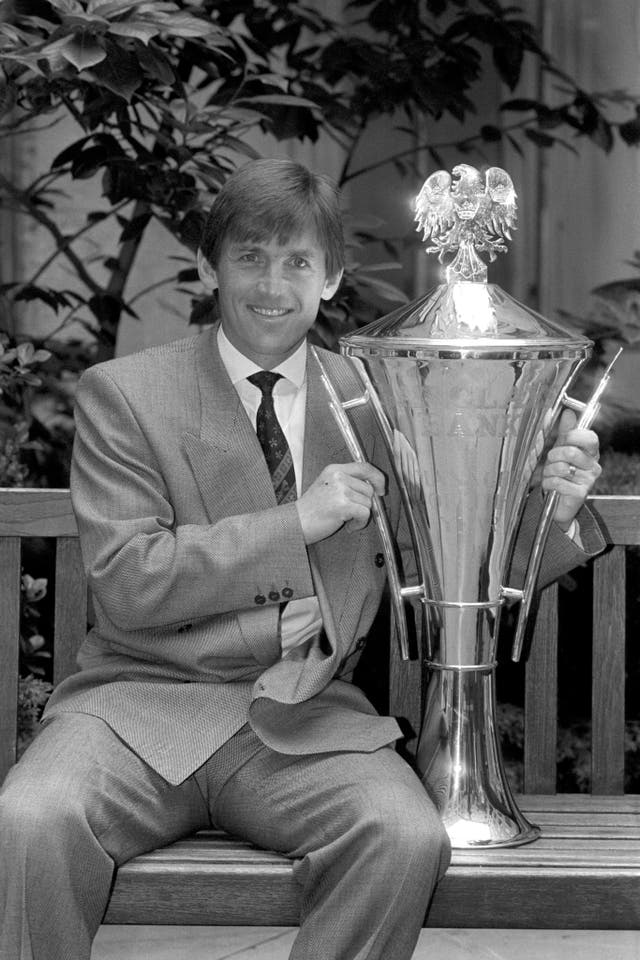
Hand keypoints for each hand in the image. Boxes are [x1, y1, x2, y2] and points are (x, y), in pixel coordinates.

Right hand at [296, 462, 385, 544]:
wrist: (295, 524)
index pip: (365, 466)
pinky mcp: (343, 505)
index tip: (381, 490)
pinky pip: (365, 513)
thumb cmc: (312, 510)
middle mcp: (337, 476)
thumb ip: (348, 483)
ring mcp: (340, 490)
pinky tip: (348, 526)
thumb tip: (375, 489)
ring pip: (368, 503)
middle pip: (369, 489)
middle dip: (365, 504)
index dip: (378, 478)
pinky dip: (359, 523)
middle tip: (350, 513)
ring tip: (345, 520)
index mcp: (334, 469)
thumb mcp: (328, 487)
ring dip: (360, 515)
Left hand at [542, 408, 601, 530]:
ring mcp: (588, 480)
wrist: (558, 499)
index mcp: (591, 452)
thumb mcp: (561, 448)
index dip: (573, 436)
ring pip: (561, 468)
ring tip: (551, 474)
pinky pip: (557, 482)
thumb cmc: (561, 471)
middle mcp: (594, 466)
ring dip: (549, 471)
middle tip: (552, 460)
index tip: (563, 439)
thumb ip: (566, 431)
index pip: (590, 438)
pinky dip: (548, 483)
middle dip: (554, 455)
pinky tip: (551, 486)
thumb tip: (569, 412)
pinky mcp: (580, 493)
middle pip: (571, 452)